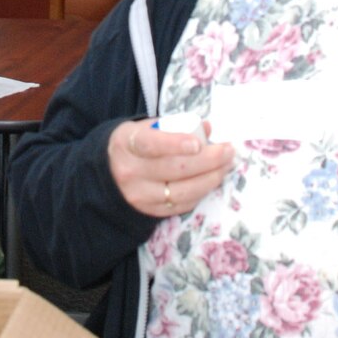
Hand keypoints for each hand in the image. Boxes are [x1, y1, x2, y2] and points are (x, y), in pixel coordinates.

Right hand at [108, 118, 232, 217]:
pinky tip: (211, 180)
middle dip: (207, 160)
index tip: (198, 144)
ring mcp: (139, 195)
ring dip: (210, 179)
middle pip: (173, 169)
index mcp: (127, 144)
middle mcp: (130, 172)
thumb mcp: (147, 128)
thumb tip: (207, 128)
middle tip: (227, 151)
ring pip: (181, 191)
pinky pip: (181, 205)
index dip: (175, 144)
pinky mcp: (149, 211)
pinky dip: (200, 192)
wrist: (109, 172)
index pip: (150, 145)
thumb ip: (176, 126)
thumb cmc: (136, 144)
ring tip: (225, 166)